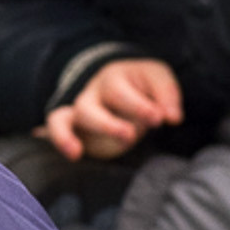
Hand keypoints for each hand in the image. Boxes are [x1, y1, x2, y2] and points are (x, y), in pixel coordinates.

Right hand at [42, 59, 182, 160]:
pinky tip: (75, 154)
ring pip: (80, 113)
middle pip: (97, 101)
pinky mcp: (73, 124)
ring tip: (121, 142)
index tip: (159, 118)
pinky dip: (61, 137)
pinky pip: (57, 124)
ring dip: (98, 129)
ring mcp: (82, 107)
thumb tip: (173, 117)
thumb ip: (167, 96)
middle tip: (132, 135)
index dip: (139, 105)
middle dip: (113, 120)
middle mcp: (96, 90)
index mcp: (117, 76)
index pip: (122, 89)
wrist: (119, 89)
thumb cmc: (141, 87)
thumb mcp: (157, 80)